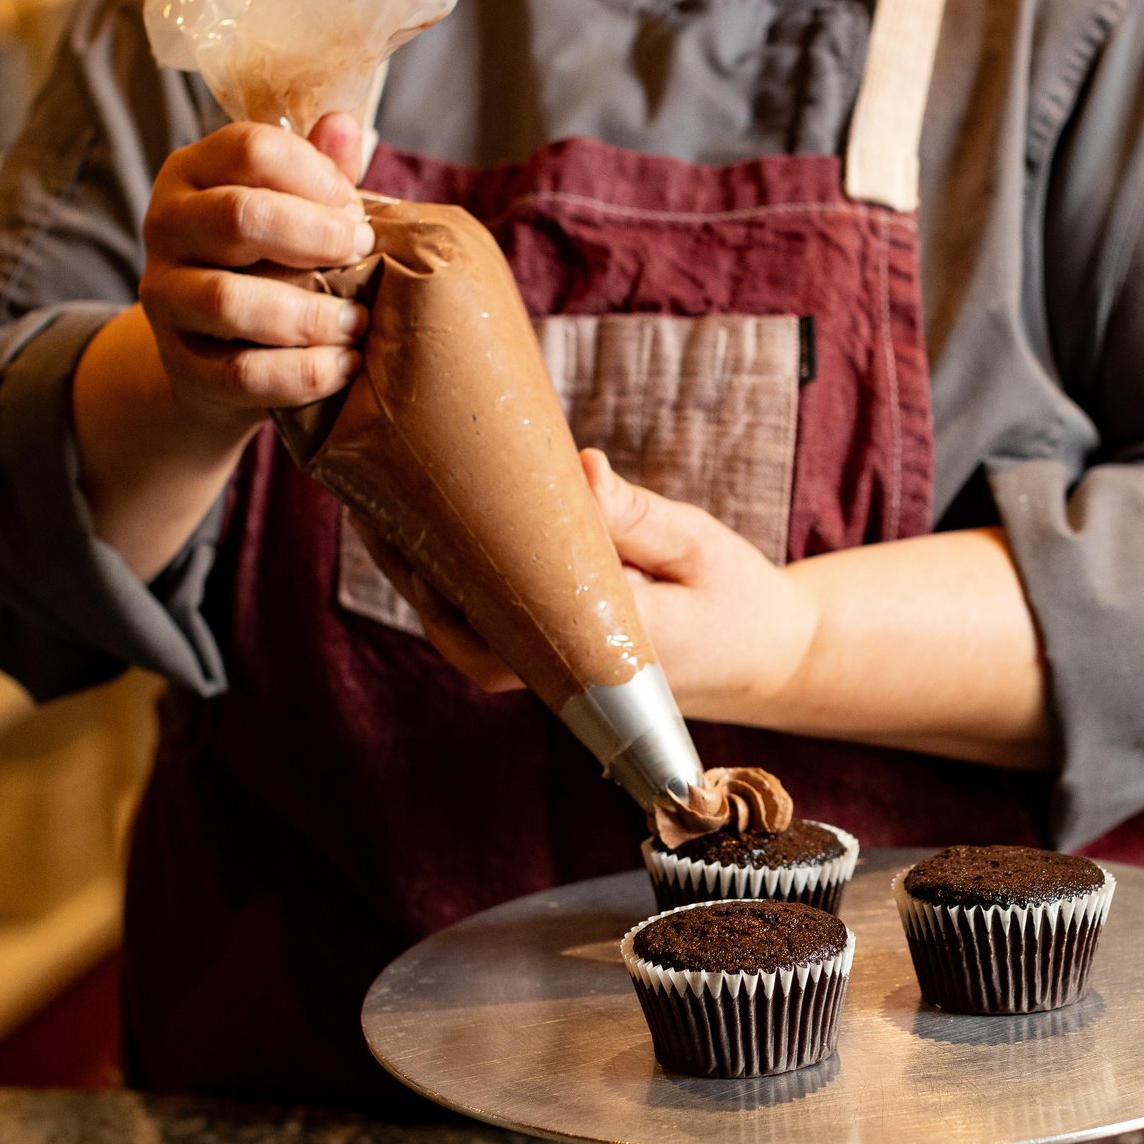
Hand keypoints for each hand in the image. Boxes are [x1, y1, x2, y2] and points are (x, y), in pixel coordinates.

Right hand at [137, 114, 376, 432]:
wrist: (216, 348)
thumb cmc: (268, 260)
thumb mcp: (290, 206)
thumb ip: (318, 169)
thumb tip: (344, 125)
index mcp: (194, 171)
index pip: (251, 149)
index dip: (316, 177)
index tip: (357, 213)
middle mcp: (166, 225)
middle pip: (238, 216)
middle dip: (315, 238)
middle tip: (363, 256)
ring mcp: (165, 296)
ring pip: (230, 301)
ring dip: (309, 315)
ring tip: (359, 322)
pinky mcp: (181, 363)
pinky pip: (241, 373)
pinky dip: (302, 374)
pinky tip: (346, 366)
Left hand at [367, 452, 821, 711]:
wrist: (769, 659)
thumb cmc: (738, 599)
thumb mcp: (699, 546)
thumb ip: (638, 516)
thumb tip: (578, 469)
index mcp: (604, 650)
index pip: (500, 627)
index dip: (441, 578)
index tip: (406, 519)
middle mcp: (571, 673)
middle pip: (465, 638)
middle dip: (415, 571)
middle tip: (373, 498)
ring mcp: (561, 674)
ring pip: (471, 639)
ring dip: (428, 579)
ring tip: (386, 506)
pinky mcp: (561, 660)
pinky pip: (494, 632)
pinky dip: (460, 586)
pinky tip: (437, 531)